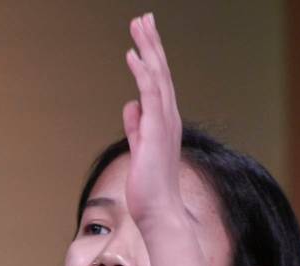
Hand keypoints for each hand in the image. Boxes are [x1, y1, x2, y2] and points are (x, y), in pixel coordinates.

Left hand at [122, 13, 186, 233]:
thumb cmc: (149, 186)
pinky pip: (150, 94)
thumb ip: (136, 125)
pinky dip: (142, 73)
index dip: (151, 56)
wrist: (159, 211)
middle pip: (160, 71)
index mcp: (164, 120)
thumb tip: (130, 106)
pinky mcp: (156, 130)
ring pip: (157, 76)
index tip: (143, 35)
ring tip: (139, 25)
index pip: (158, 81)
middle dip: (151, 43)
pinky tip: (133, 55)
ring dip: (148, 49)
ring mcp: (165, 122)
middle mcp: (169, 116)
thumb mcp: (140, 148)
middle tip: (143, 18)